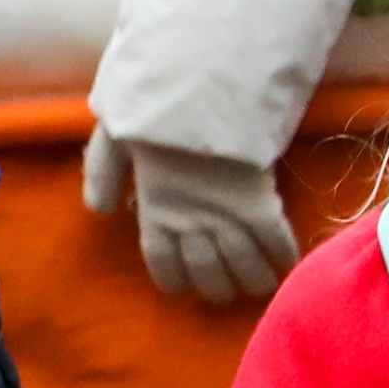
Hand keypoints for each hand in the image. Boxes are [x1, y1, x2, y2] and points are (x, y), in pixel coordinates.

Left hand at [83, 130, 296, 305]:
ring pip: (241, 262)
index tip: (184, 288)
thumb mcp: (113, 137)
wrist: (199, 93)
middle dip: (217, 287)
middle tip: (227, 294)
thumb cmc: (153, 111)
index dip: (174, 279)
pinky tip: (289, 264)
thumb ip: (103, 173)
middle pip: (205, 269)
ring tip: (262, 287)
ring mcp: (226, 215)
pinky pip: (275, 238)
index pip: (162, 260)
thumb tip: (99, 210)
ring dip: (253, 279)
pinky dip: (284, 254)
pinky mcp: (260, 203)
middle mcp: (190, 222)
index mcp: (155, 209)